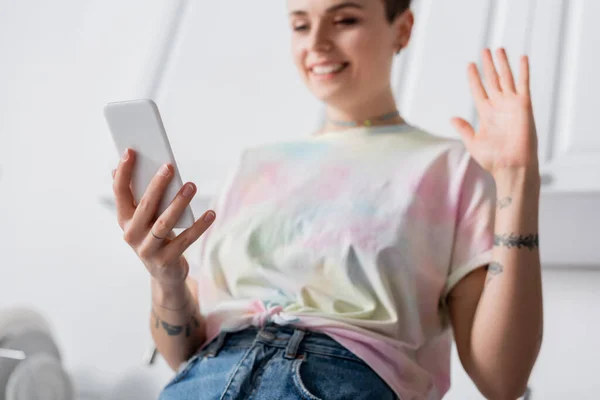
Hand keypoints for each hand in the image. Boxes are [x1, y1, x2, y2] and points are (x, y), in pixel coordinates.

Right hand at [112, 148, 215, 287]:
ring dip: (178, 203)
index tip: (130, 151)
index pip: (120, 192)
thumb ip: (135, 196)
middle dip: (157, 185)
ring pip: (164, 223)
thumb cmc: (154, 236)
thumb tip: (119, 168)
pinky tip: (211, 213)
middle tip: (169, 167)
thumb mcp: (142, 218)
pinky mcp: (166, 260)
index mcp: (124, 219)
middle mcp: (132, 234)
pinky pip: (185, 240)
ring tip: (191, 186)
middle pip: (145, 206)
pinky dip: (199, 226)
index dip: (124, 172)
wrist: (163, 273)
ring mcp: (148, 249)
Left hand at [451, 48, 539, 177]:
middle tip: (484, 50)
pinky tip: (521, 58)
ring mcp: (511, 104)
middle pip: (492, 80)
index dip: (474, 77)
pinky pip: (523, 84)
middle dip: (488, 65)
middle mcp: (498, 106)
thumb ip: (464, 128)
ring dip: (502, 63)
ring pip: (506, 78)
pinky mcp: (523, 105)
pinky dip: (523, 71)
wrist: (511, 166)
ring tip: (498, 49)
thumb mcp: (473, 142)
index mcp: (485, 113)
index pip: (478, 89)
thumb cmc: (493, 159)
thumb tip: (452, 118)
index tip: (469, 65)